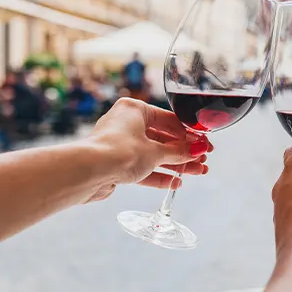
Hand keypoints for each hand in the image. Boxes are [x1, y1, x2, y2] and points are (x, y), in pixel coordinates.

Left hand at [83, 98, 212, 201]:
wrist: (87, 172)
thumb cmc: (119, 152)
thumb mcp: (156, 152)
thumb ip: (179, 152)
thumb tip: (198, 150)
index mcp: (134, 110)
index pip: (169, 120)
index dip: (190, 134)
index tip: (204, 144)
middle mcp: (126, 124)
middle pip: (163, 139)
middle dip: (184, 152)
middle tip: (202, 160)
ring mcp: (120, 145)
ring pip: (154, 155)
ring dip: (176, 164)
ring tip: (196, 172)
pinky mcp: (116, 164)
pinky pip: (143, 168)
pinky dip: (159, 174)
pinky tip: (176, 182)